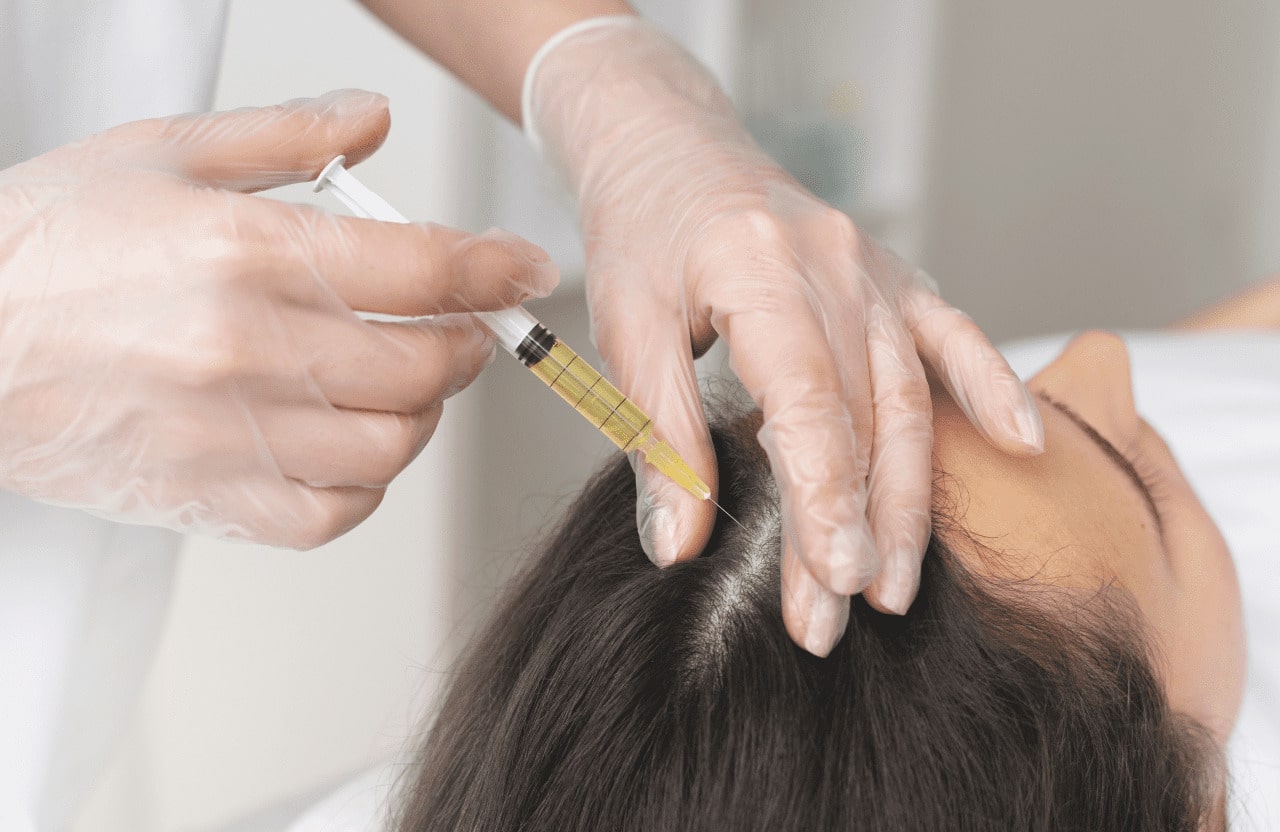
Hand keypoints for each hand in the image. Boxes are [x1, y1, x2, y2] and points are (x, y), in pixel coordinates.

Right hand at [0, 90, 556, 546]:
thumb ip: (286, 137)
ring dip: (423, 414)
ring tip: (407, 383)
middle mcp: (246, 350)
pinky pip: (330, 514)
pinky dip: (365, 483)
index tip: (522, 269)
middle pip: (425, 367)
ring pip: (391, 446)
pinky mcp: (208, 499)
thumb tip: (374, 119)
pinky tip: (351, 442)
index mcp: (245, 253)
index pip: (424, 269)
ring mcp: (229, 435)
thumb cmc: (44, 248)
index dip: (494, 269)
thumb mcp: (161, 155)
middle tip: (461, 326)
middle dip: (466, 343)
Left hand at [524, 19, 1041, 653]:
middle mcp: (834, 264)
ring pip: (910, 397)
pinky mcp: (894, 276)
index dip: (823, 498)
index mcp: (759, 269)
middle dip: (860, 524)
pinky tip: (1022, 445)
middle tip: (843, 611)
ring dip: (910, 497)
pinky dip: (992, 389)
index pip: (807, 400)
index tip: (829, 581)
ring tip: (896, 581)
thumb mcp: (625, 327)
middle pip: (864, 415)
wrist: (674, 148)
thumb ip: (659, 436)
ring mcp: (875, 268)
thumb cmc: (644, 233)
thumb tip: (677, 545)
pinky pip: (955, 335)